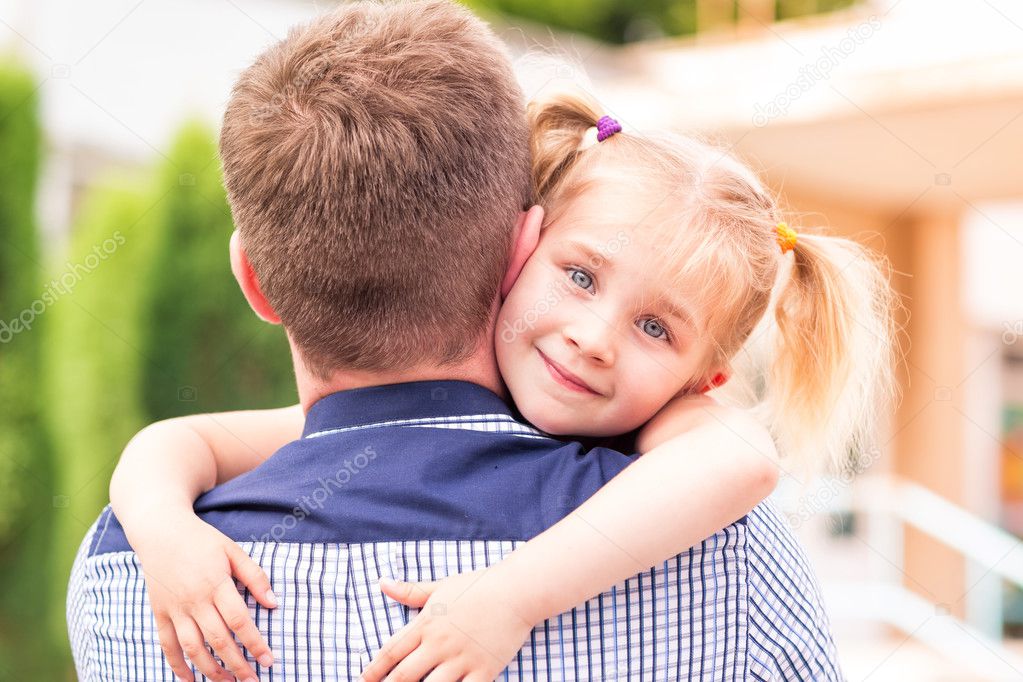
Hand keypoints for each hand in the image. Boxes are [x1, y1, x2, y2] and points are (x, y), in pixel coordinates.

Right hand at [132, 513, 277, 681]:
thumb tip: (273, 603)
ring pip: (193, 648)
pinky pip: (167, 646)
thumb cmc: (202, 541)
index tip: (269, 661)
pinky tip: (191, 680)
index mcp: (216, 584)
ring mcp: (175, 609)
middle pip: (219, 640)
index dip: (255, 644)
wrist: (160, 532)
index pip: (239, 621)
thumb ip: (254, 577)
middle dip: (238, 665)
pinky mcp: (160, 614)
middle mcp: (195, 600)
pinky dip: (178, 666)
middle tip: (253, 680)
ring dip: (211, 671)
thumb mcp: (233, 550)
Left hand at [360, 569, 536, 681]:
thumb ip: (410, 591)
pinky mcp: (484, 670)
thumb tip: (382, 583)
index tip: (364, 679)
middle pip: (405, 675)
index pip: (392, 650)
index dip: (374, 669)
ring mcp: (462, 659)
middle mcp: (440, 643)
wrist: (516, 591)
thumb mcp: (441, 586)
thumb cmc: (478, 586)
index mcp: (427, 623)